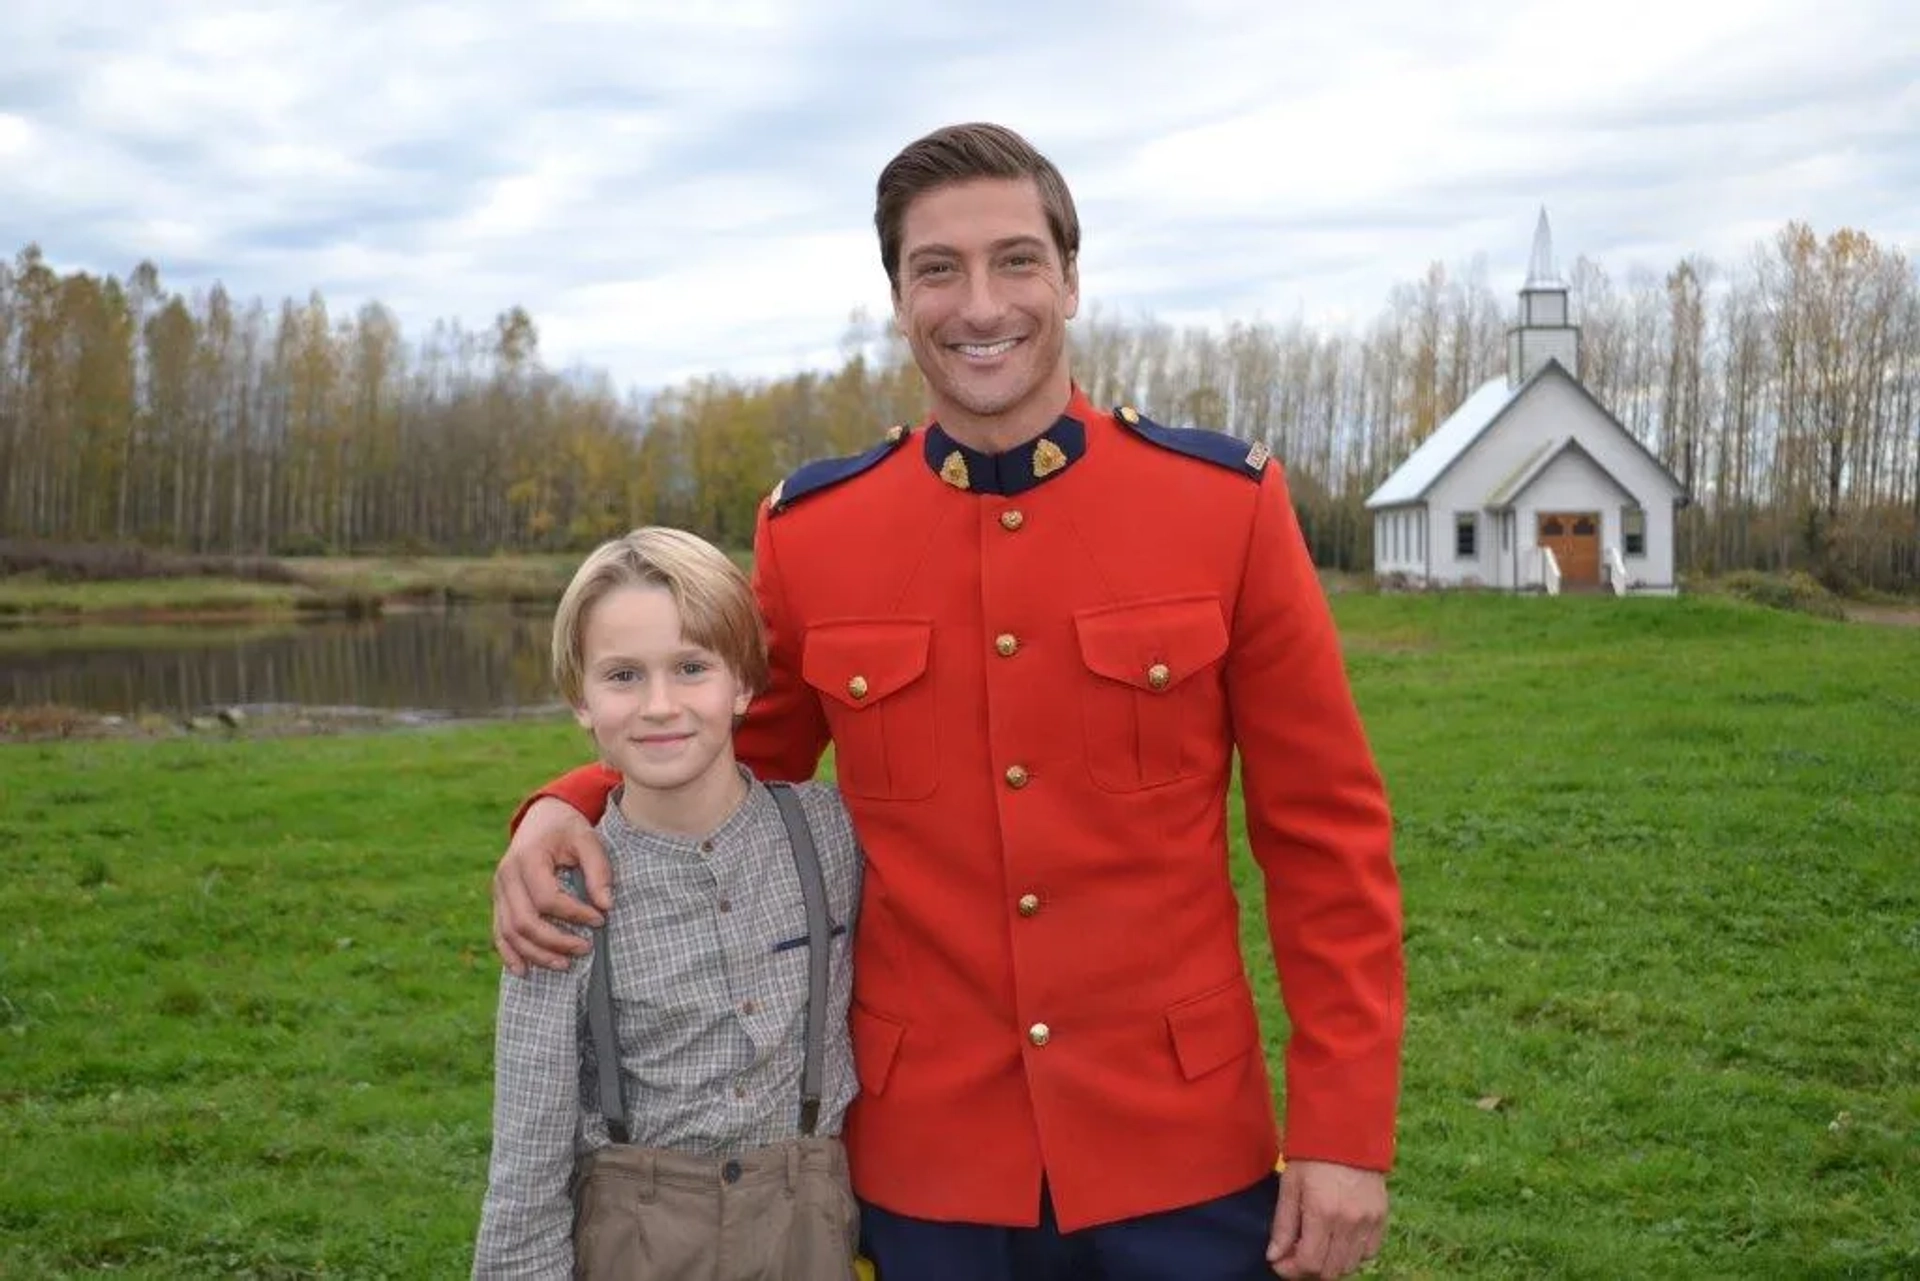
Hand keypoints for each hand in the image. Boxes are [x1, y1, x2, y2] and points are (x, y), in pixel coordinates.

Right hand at [491, 797, 612, 974]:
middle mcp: (506, 876)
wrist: (541, 817)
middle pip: (524, 921)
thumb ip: (599, 870)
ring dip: (536, 953)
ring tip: (564, 964)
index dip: (574, 914)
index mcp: (527, 858)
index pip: (547, 898)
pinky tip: (524, 970)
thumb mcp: (588, 839)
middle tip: (585, 948)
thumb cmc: (567, 828)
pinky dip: (509, 953)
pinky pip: (499, 932)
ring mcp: (498, 890)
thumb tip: (606, 905)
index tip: (600, 919)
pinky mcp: (499, 900)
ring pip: (510, 932)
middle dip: (555, 941)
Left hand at [1266, 1160, 1387, 1277]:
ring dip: (1330, 1263)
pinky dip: (1352, 1254)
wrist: (1347, 1132)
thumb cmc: (1312, 1155)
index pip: (1309, 1263)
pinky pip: (1370, 1252)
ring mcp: (1369, 1221)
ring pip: (1350, 1265)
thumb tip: (1274, 1256)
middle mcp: (1349, 1222)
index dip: (1291, 1270)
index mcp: (1322, 1213)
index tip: (1279, 1263)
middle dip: (1309, 1269)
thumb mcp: (1290, 1185)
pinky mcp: (1381, 1217)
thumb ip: (1283, 1225)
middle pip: (1331, 1271)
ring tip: (1316, 1246)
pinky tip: (1338, 1240)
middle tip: (1296, 1255)